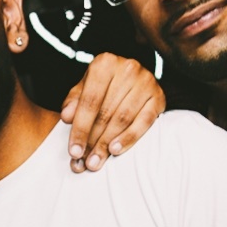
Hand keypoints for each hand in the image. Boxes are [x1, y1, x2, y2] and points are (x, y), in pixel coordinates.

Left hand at [61, 52, 164, 172]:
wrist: (133, 77)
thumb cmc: (104, 86)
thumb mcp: (85, 88)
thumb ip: (74, 101)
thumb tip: (67, 117)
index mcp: (105, 63)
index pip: (89, 101)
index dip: (80, 129)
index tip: (73, 151)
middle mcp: (128, 68)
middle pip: (106, 112)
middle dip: (92, 141)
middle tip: (84, 163)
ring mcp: (146, 82)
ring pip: (123, 119)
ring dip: (107, 144)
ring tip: (96, 162)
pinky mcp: (159, 97)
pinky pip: (144, 122)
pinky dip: (129, 138)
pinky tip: (115, 150)